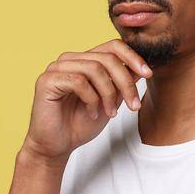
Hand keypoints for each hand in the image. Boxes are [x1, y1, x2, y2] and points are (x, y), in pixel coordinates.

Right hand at [22, 40, 153, 161]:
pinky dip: (91, 99)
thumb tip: (141, 68)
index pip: (112, 47)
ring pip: (94, 69)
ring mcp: (56, 68)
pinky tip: (91, 113)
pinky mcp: (47, 80)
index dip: (132, 57)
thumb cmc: (79, 125)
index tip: (148, 74)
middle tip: (133, 105)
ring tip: (110, 114)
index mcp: (83, 61)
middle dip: (125, 83)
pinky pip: (78, 81)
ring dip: (109, 94)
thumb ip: (121, 84)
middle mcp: (69, 60)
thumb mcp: (110, 102)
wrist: (56, 146)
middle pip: (107, 58)